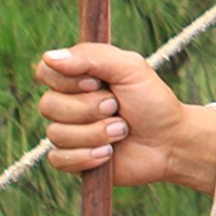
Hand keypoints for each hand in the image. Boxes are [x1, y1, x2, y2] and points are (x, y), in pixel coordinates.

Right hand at [34, 43, 215, 193]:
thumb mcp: (130, 68)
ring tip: (122, 131)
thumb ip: (92, 56)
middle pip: (48, 105)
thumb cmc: (152, 101)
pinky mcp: (72, 159)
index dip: (68, 80)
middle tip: (117, 108)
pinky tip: (109, 153)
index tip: (97, 83)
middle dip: (88, 108)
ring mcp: (68, 132)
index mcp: (78, 77)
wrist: (170, 141)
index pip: (45, 71)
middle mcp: (67, 103)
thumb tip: (48, 56)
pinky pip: (59, 159)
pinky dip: (88, 156)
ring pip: (56, 134)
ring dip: (96, 133)